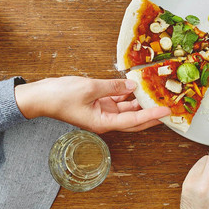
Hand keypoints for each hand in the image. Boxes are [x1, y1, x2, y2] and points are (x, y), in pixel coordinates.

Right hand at [14, 77, 170, 132]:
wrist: (39, 96)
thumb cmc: (59, 96)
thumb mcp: (89, 88)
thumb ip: (112, 87)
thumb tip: (132, 85)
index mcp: (102, 123)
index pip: (133, 122)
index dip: (151, 116)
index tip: (166, 112)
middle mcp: (105, 120)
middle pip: (134, 120)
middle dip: (152, 114)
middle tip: (169, 107)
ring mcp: (102, 112)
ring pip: (128, 110)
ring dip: (141, 102)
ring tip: (157, 93)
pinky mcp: (99, 104)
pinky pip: (118, 101)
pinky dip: (128, 94)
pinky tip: (138, 86)